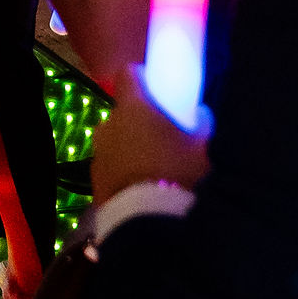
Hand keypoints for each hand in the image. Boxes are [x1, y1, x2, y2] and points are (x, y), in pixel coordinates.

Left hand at [91, 65, 212, 203]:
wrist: (148, 224)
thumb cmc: (179, 174)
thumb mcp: (203, 148)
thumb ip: (201, 125)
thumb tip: (199, 115)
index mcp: (133, 107)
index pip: (129, 74)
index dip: (142, 79)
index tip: (157, 89)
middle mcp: (108, 125)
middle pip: (122, 114)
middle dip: (139, 123)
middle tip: (164, 140)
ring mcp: (98, 156)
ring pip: (115, 144)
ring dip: (130, 151)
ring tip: (156, 172)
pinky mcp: (94, 186)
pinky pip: (112, 171)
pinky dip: (125, 176)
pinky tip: (145, 192)